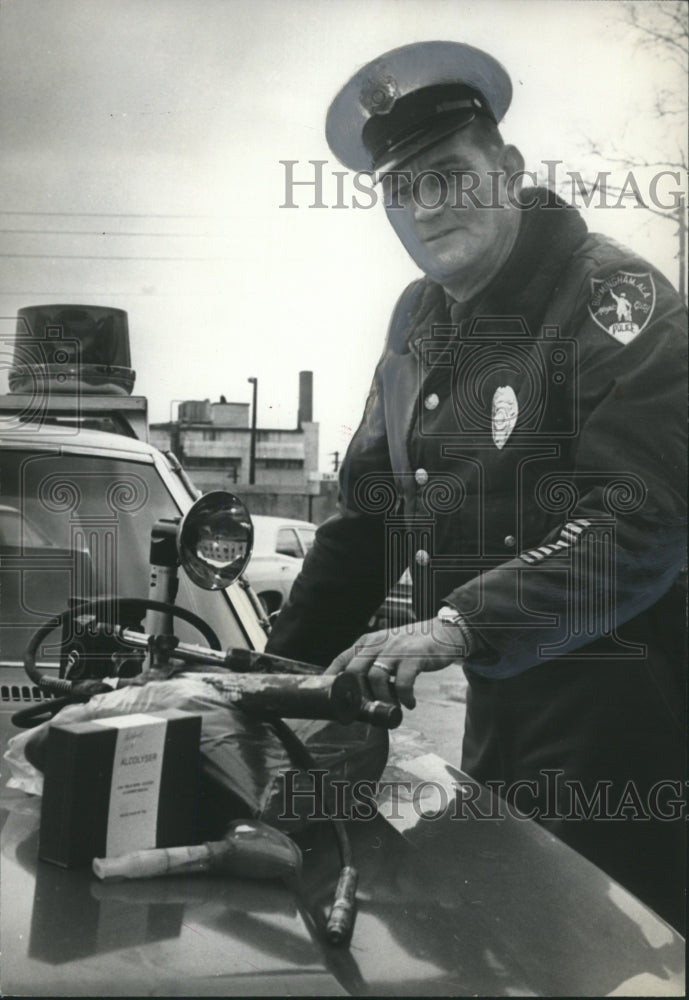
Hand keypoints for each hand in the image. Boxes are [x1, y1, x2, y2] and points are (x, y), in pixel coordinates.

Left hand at [325, 619, 466, 709]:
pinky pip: (403, 683)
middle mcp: (378, 644)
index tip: (326, 696)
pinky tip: (409, 704)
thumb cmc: (411, 646)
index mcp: (368, 642)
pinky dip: (404, 697)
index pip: (342, 659)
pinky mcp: (414, 657)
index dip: (331, 678)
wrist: (444, 633)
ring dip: (381, 699)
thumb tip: (356, 692)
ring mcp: (395, 649)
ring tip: (390, 710)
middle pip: (354, 671)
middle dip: (355, 695)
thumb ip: (371, 664)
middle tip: (362, 712)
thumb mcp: (386, 648)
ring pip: (376, 678)